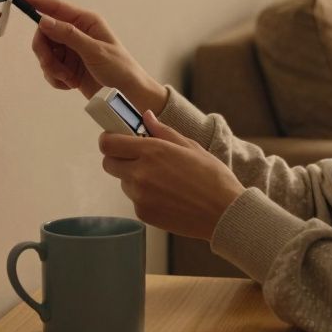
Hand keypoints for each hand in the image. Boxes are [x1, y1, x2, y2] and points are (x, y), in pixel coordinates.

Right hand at [13, 0, 166, 110]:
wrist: (128, 96)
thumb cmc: (120, 69)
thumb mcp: (95, 50)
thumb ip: (69, 35)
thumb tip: (45, 21)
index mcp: (86, 22)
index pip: (55, 7)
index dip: (35, 1)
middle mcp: (77, 33)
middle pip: (44, 34)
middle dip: (45, 53)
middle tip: (55, 67)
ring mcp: (71, 50)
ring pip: (45, 54)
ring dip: (52, 69)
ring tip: (68, 78)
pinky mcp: (68, 67)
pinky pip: (50, 70)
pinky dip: (56, 79)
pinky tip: (71, 83)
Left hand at [99, 111, 244, 240]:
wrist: (223, 213)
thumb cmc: (212, 177)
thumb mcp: (190, 147)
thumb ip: (163, 131)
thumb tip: (146, 117)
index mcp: (151, 151)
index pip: (108, 143)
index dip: (110, 139)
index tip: (117, 139)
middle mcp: (140, 174)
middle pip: (109, 163)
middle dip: (119, 158)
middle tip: (139, 158)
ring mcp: (140, 196)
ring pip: (123, 182)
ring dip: (134, 177)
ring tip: (162, 180)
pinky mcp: (143, 214)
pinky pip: (135, 199)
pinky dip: (144, 196)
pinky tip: (167, 195)